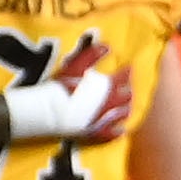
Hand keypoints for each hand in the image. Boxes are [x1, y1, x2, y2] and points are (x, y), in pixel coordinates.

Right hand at [0, 60, 134, 143]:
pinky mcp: (95, 132)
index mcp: (106, 87)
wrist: (51, 112)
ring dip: (125, 110)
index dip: (127, 72)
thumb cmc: (62, 87)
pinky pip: (110, 133)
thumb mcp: (75, 67)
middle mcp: (108, 104)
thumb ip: (91, 55)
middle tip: (129, 88)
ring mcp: (103, 119)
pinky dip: (117, 131)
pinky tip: (121, 130)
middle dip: (128, 91)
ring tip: (127, 108)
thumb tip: (107, 46)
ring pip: (121, 115)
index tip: (130, 67)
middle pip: (125, 97)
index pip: (122, 77)